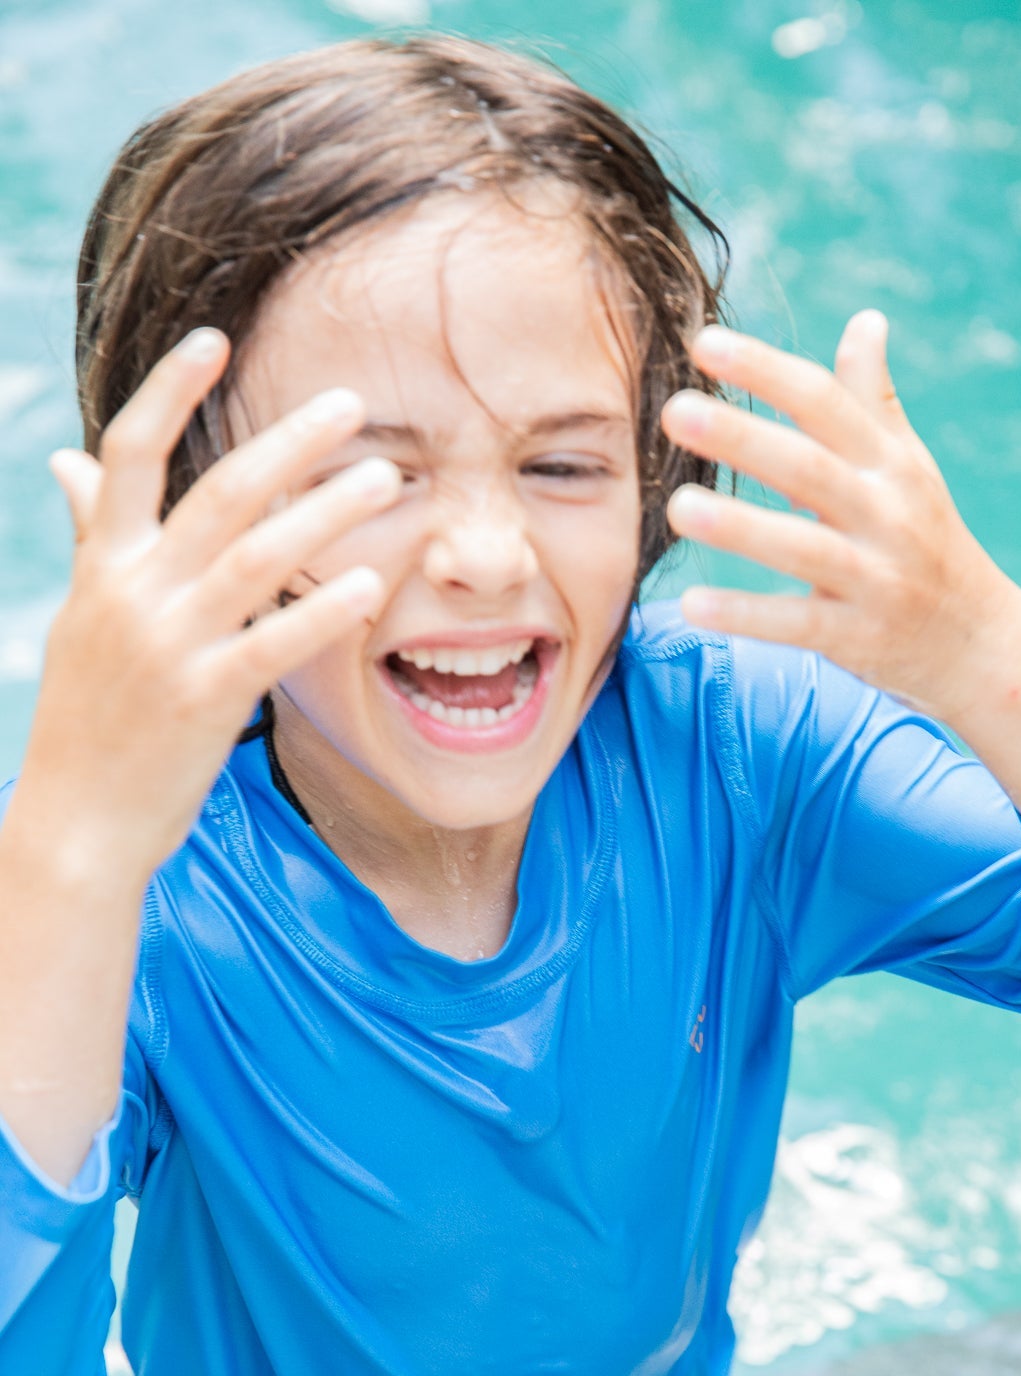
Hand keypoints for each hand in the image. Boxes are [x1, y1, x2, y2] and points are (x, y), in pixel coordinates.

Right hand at [23, 328, 399, 886]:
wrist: (78, 824)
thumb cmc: (89, 721)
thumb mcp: (81, 619)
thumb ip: (91, 537)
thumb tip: (65, 459)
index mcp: (103, 565)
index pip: (129, 453)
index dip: (169, 390)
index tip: (215, 338)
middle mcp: (132, 593)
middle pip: (218, 491)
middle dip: (288, 441)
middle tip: (353, 403)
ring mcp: (168, 646)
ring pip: (256, 555)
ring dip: (327, 509)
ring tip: (387, 478)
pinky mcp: (204, 701)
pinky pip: (274, 642)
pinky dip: (322, 607)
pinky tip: (370, 581)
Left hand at [661, 312, 1020, 869]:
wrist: (980, 645)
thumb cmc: (929, 543)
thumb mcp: (910, 468)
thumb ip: (875, 399)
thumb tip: (866, 320)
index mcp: (892, 464)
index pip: (825, 404)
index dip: (767, 371)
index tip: (706, 343)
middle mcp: (887, 514)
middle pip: (810, 467)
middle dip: (744, 437)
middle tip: (675, 410)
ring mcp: (876, 579)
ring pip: (804, 548)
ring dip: (741, 529)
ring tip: (676, 508)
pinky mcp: (860, 638)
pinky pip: (798, 625)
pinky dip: (746, 616)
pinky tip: (692, 605)